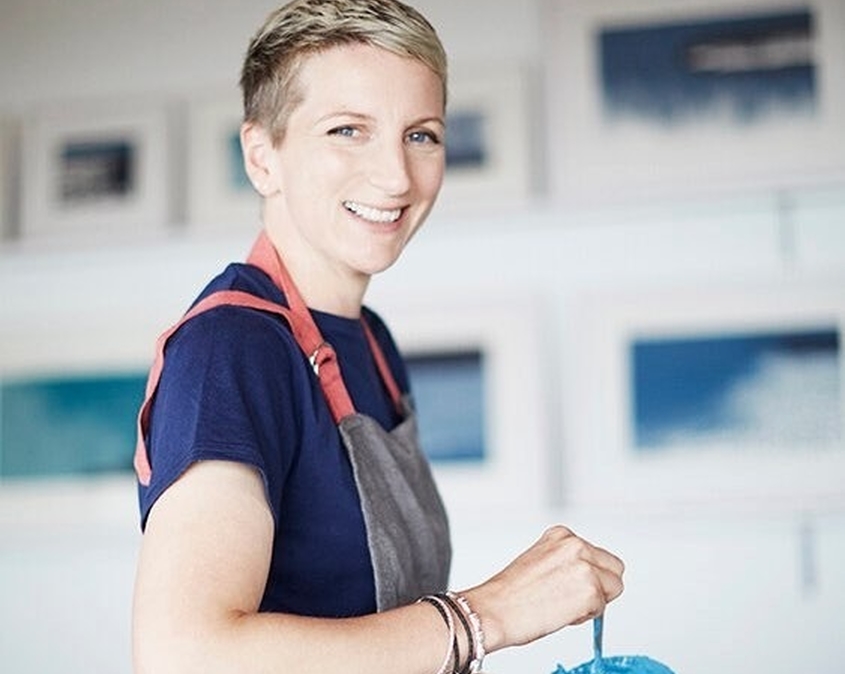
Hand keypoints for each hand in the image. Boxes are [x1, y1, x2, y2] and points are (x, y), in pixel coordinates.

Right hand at [460, 525, 623, 651]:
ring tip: (563, 605)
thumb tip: (587, 577)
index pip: (598, 554)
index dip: (589, 574)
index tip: (571, 585)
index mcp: (562, 535)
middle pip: (614, 568)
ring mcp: (585, 567)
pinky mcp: (590, 591)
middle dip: (601, 585)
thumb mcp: (540, 560)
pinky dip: (586, 616)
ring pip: (614, 588)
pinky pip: (602, 608)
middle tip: (573, 598)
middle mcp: (576, 545)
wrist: (494, 610)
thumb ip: (567, 561)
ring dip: (595, 601)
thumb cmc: (510, 593)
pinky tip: (561, 614)